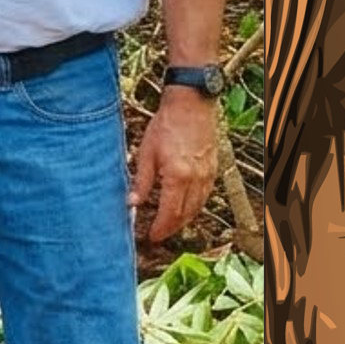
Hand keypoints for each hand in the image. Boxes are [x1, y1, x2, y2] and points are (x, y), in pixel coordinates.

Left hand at [131, 84, 221, 243]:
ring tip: (169, 225)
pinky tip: (184, 208)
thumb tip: (131, 203)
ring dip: (183, 219)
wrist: (191, 106)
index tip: (151, 237)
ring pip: (197, 207)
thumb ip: (141, 181)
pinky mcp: (213, 169)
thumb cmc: (165, 126)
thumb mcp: (146, 153)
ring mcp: (207, 175)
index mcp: (177, 177)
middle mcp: (196, 179)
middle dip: (171, 228)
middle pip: (185, 214)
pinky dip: (194, 206)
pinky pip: (204, 196)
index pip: (169, 213)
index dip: (160, 228)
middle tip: (158, 235)